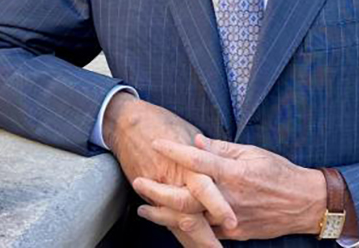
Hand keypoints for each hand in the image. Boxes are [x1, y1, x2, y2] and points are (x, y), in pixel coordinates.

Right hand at [102, 95, 234, 243]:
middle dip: (205, 235)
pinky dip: (177, 230)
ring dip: (192, 239)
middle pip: (189, 212)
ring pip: (176, 221)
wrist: (127, 123)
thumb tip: (227, 166)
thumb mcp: (190, 132)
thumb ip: (210, 151)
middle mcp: (172, 178)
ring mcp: (157, 188)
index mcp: (187, 160)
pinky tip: (191, 242)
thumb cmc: (162, 123)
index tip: (232, 223)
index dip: (218, 207)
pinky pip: (165, 218)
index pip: (204, 189)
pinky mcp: (147, 194)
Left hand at [134, 134, 326, 240]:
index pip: (198, 161)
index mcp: (235, 173)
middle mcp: (229, 198)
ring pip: (189, 220)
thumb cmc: (279, 173)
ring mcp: (230, 220)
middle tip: (139, 182)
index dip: (174, 151)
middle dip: (158, 191)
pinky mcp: (233, 233)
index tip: (156, 143)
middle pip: (185, 198)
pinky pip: (203, 232)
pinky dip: (183, 227)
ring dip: (163, 214)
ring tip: (144, 208)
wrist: (304, 204)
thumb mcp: (253, 153)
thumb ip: (221, 149)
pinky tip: (167, 221)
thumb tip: (195, 141)